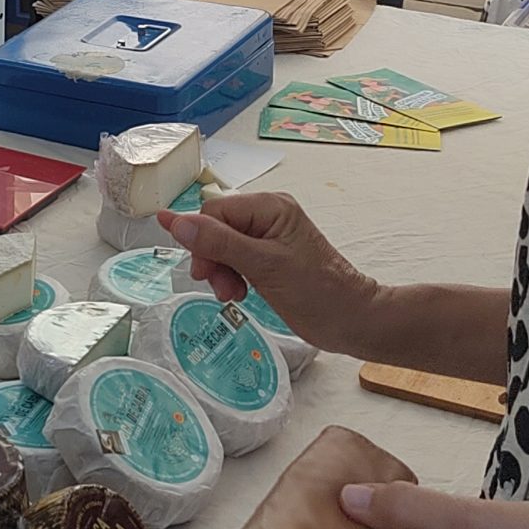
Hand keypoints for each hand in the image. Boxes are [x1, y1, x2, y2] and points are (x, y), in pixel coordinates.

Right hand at [160, 192, 378, 354]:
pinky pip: (236, 258)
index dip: (202, 242)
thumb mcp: (264, 266)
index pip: (213, 213)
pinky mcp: (271, 256)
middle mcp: (268, 215)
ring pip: (222, 246)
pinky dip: (232, 276)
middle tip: (224, 289)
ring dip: (221, 272)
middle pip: (215, 228)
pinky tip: (242, 292)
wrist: (353, 321)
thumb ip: (218, 243)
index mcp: (269, 207)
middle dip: (212, 260)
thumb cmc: (318, 293)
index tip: (206, 274)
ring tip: (235, 295)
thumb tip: (174, 221)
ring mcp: (270, 236)